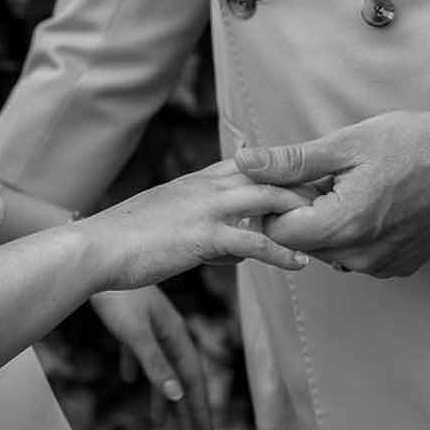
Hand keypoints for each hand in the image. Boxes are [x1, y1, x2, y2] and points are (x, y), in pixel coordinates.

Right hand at [82, 160, 311, 291]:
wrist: (96, 246)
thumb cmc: (126, 239)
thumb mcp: (169, 220)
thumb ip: (203, 226)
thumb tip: (228, 247)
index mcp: (197, 179)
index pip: (252, 165)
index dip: (284, 173)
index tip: (311, 185)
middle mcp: (205, 186)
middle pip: (269, 175)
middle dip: (303, 188)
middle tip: (333, 205)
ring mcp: (205, 209)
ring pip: (267, 200)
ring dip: (301, 215)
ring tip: (327, 230)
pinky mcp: (202, 236)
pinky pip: (253, 243)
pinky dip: (281, 254)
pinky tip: (300, 265)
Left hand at [91, 285, 211, 429]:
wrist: (94, 260)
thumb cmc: (116, 297)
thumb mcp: (136, 333)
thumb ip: (156, 364)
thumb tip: (177, 395)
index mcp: (174, 333)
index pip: (191, 377)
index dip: (198, 406)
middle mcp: (167, 330)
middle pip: (179, 376)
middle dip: (185, 410)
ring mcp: (149, 324)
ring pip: (161, 367)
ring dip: (162, 396)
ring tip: (161, 424)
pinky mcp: (130, 320)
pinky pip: (139, 352)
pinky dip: (138, 368)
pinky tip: (129, 379)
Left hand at [235, 108, 429, 277]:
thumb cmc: (410, 143)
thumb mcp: (345, 144)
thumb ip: (291, 162)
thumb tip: (244, 162)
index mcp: (344, 226)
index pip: (276, 232)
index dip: (272, 204)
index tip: (288, 178)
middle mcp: (362, 256)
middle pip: (300, 244)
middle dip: (298, 212)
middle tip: (321, 177)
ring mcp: (383, 265)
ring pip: (328, 251)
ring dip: (325, 223)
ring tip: (349, 187)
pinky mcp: (400, 265)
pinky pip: (357, 256)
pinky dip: (352, 233)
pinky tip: (370, 203)